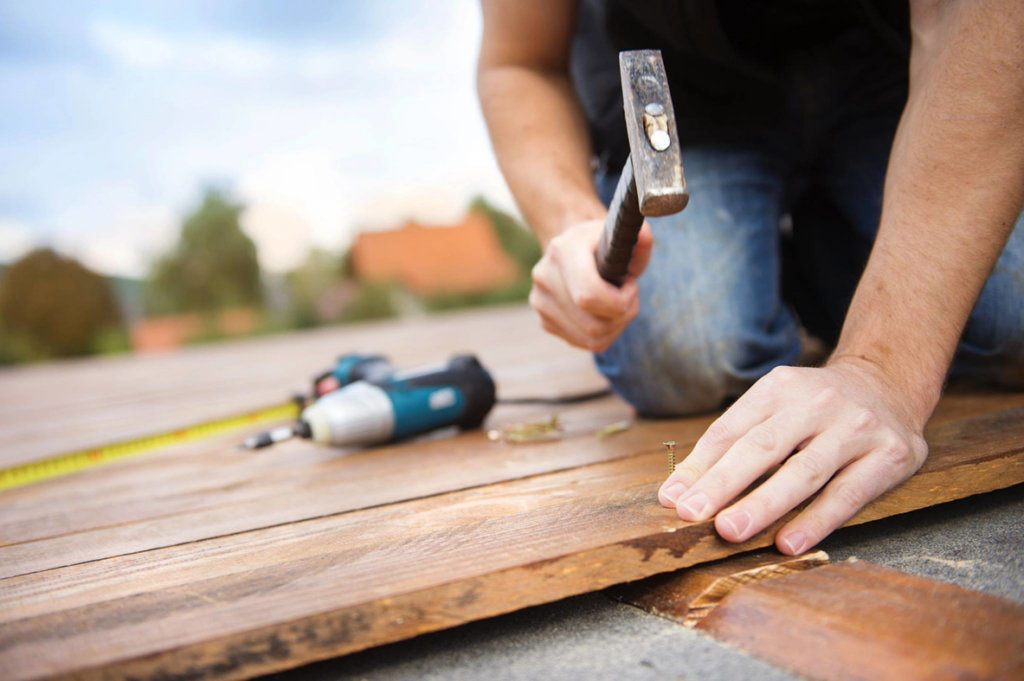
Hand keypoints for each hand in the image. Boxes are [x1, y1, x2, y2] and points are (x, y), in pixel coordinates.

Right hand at [529, 218, 652, 351]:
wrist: (571, 249)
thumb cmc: (600, 244)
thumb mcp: (621, 236)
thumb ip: (639, 238)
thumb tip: (645, 235)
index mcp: (563, 251)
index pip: (588, 296)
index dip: (619, 301)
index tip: (631, 286)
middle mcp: (545, 278)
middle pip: (593, 324)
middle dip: (622, 315)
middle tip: (629, 297)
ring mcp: (541, 302)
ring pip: (591, 338)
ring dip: (616, 326)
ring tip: (619, 304)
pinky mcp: (545, 321)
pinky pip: (584, 343)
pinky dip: (604, 334)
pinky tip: (606, 314)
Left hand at [657, 360, 929, 553]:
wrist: (888, 384)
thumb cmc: (813, 408)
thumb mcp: (772, 408)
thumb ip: (729, 446)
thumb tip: (676, 493)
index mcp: (779, 388)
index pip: (731, 430)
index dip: (699, 466)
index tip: (673, 500)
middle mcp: (817, 403)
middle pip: (763, 447)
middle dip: (724, 483)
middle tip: (693, 515)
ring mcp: (855, 428)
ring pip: (803, 472)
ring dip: (764, 504)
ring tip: (731, 531)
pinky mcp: (889, 456)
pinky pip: (847, 495)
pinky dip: (816, 521)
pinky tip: (788, 542)